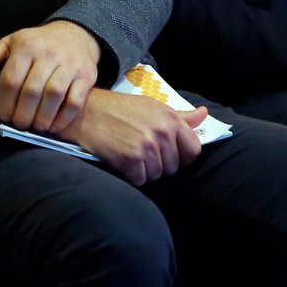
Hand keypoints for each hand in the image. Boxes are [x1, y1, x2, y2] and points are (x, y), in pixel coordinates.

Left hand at [0, 19, 100, 133]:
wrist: (75, 35)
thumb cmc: (36, 43)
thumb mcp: (10, 44)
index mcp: (26, 46)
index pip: (11, 78)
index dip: (5, 102)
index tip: (3, 116)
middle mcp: (48, 53)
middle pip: (32, 90)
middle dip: (22, 113)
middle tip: (18, 124)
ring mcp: (69, 64)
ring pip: (54, 95)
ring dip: (42, 117)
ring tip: (35, 127)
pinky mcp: (87, 76)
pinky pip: (75, 101)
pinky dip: (64, 117)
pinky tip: (53, 126)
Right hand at [63, 88, 207, 185]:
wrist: (82, 112)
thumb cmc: (116, 108)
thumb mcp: (150, 106)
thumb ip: (180, 115)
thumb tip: (204, 114)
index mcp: (170, 118)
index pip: (193, 149)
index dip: (181, 156)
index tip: (166, 153)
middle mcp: (161, 131)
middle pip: (173, 166)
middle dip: (158, 163)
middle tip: (138, 148)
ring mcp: (147, 145)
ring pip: (157, 175)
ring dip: (143, 170)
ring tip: (127, 152)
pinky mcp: (131, 159)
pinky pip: (140, 180)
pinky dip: (130, 175)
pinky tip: (119, 159)